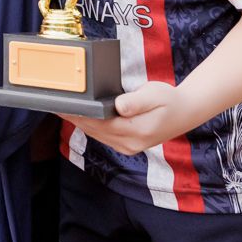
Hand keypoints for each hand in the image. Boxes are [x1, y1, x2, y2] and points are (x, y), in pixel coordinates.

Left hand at [62, 81, 185, 154]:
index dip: (80, 115)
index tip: (63, 105)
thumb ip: (136, 101)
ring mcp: (129, 146)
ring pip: (97, 135)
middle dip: (74, 118)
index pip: (100, 124)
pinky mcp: (127, 145)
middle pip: (95, 130)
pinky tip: (79, 117)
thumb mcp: (155, 94)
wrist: (186, 112)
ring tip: (61, 109)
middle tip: (54, 104)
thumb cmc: (169, 99)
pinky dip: (90, 127)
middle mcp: (131, 143)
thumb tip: (119, 106)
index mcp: (137, 131)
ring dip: (79, 123)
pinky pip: (103, 136)